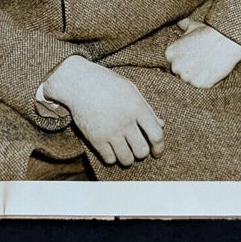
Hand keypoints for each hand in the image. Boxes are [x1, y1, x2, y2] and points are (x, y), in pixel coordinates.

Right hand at [42, 56, 163, 166]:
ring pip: (126, 159)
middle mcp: (125, 121)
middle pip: (142, 151)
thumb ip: (146, 108)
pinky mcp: (95, 138)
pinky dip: (111, 157)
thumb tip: (161, 125)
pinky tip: (110, 149)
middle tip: (136, 148)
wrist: (78, 82)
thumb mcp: (130, 89)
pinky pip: (109, 159)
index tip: (156, 152)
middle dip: (141, 153)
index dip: (159, 147)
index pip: (156, 135)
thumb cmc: (106, 83)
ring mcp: (110, 131)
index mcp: (137, 107)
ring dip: (127, 158)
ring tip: (123, 150)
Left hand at [165, 18, 240, 87]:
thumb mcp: (193, 26)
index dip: (185, 60)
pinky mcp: (199, 84)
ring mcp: (186, 77)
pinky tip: (213, 70)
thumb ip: (183, 25)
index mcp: (170, 54)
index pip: (174, 63)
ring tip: (208, 65)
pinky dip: (208, 81)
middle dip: (190, 69)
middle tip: (202, 61)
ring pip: (190, 81)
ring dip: (198, 76)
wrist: (224, 40)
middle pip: (180, 73)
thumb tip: (179, 22)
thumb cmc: (208, 32)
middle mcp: (175, 66)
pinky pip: (202, 86)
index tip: (195, 56)